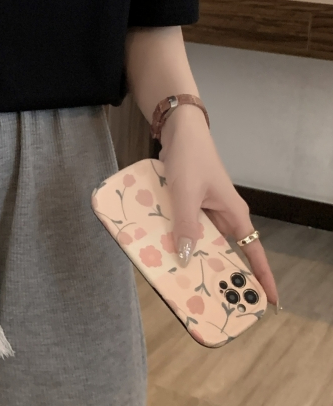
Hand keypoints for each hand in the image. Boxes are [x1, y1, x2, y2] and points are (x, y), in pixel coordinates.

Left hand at [159, 106, 279, 310]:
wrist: (179, 130)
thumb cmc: (191, 158)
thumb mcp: (187, 192)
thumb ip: (187, 224)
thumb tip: (187, 256)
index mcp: (233, 213)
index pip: (253, 251)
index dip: (262, 276)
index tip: (269, 302)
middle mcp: (223, 214)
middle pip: (226, 250)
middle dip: (221, 272)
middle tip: (212, 301)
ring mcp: (205, 208)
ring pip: (203, 239)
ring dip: (195, 255)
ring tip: (182, 280)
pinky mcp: (189, 201)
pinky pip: (187, 226)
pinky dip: (179, 236)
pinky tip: (163, 248)